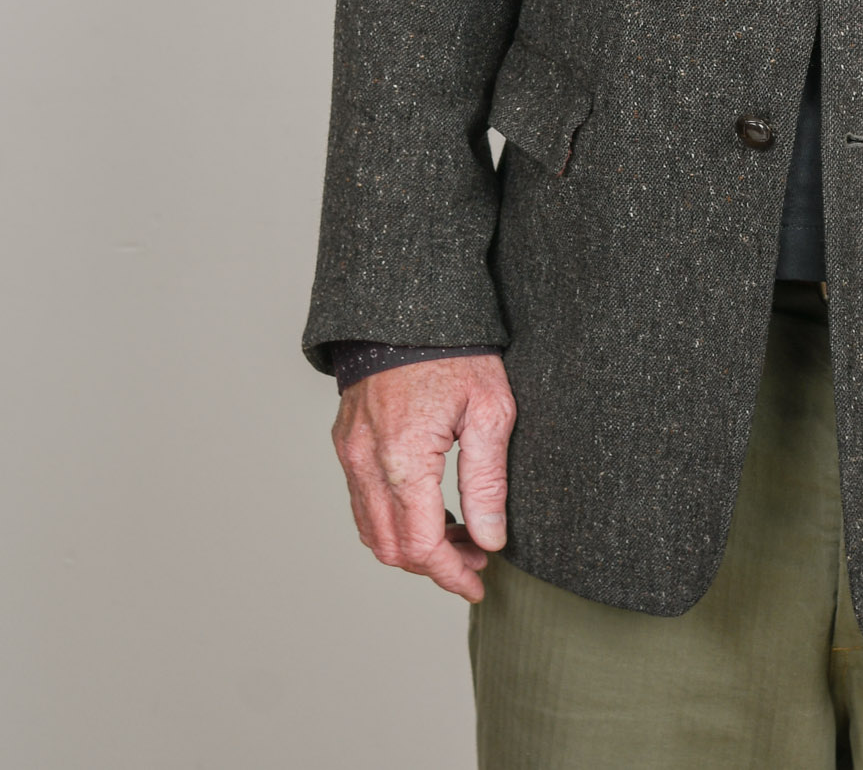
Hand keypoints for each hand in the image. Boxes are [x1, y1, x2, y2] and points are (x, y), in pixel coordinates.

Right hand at [332, 354, 516, 600]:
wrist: (409, 305)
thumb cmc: (457, 351)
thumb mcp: (490, 410)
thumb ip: (487, 482)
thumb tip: (489, 540)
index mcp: (403, 458)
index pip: (421, 546)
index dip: (451, 574)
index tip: (478, 583)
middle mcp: (366, 462)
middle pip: (392, 549)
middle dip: (434, 566)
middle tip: (475, 559)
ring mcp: (350, 453)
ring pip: (372, 531)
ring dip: (412, 546)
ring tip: (459, 536)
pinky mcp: (347, 442)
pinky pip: (362, 502)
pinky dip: (393, 520)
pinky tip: (429, 509)